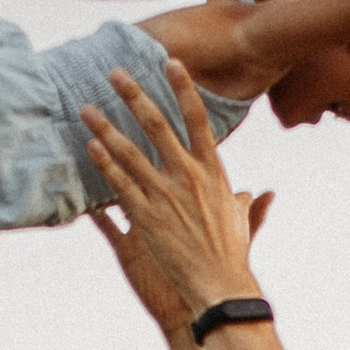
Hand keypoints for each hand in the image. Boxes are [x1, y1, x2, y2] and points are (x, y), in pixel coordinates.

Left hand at [80, 64, 265, 322]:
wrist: (219, 286)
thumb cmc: (232, 255)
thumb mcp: (243, 222)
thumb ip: (250, 203)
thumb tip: (263, 194)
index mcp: (213, 172)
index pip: (198, 120)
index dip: (184, 89)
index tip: (170, 63)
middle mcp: (188, 177)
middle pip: (157, 126)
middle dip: (134, 96)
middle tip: (115, 73)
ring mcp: (165, 196)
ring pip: (130, 153)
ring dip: (106, 127)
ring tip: (86, 108)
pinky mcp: (146, 218)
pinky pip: (120, 186)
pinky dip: (105, 165)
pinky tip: (90, 147)